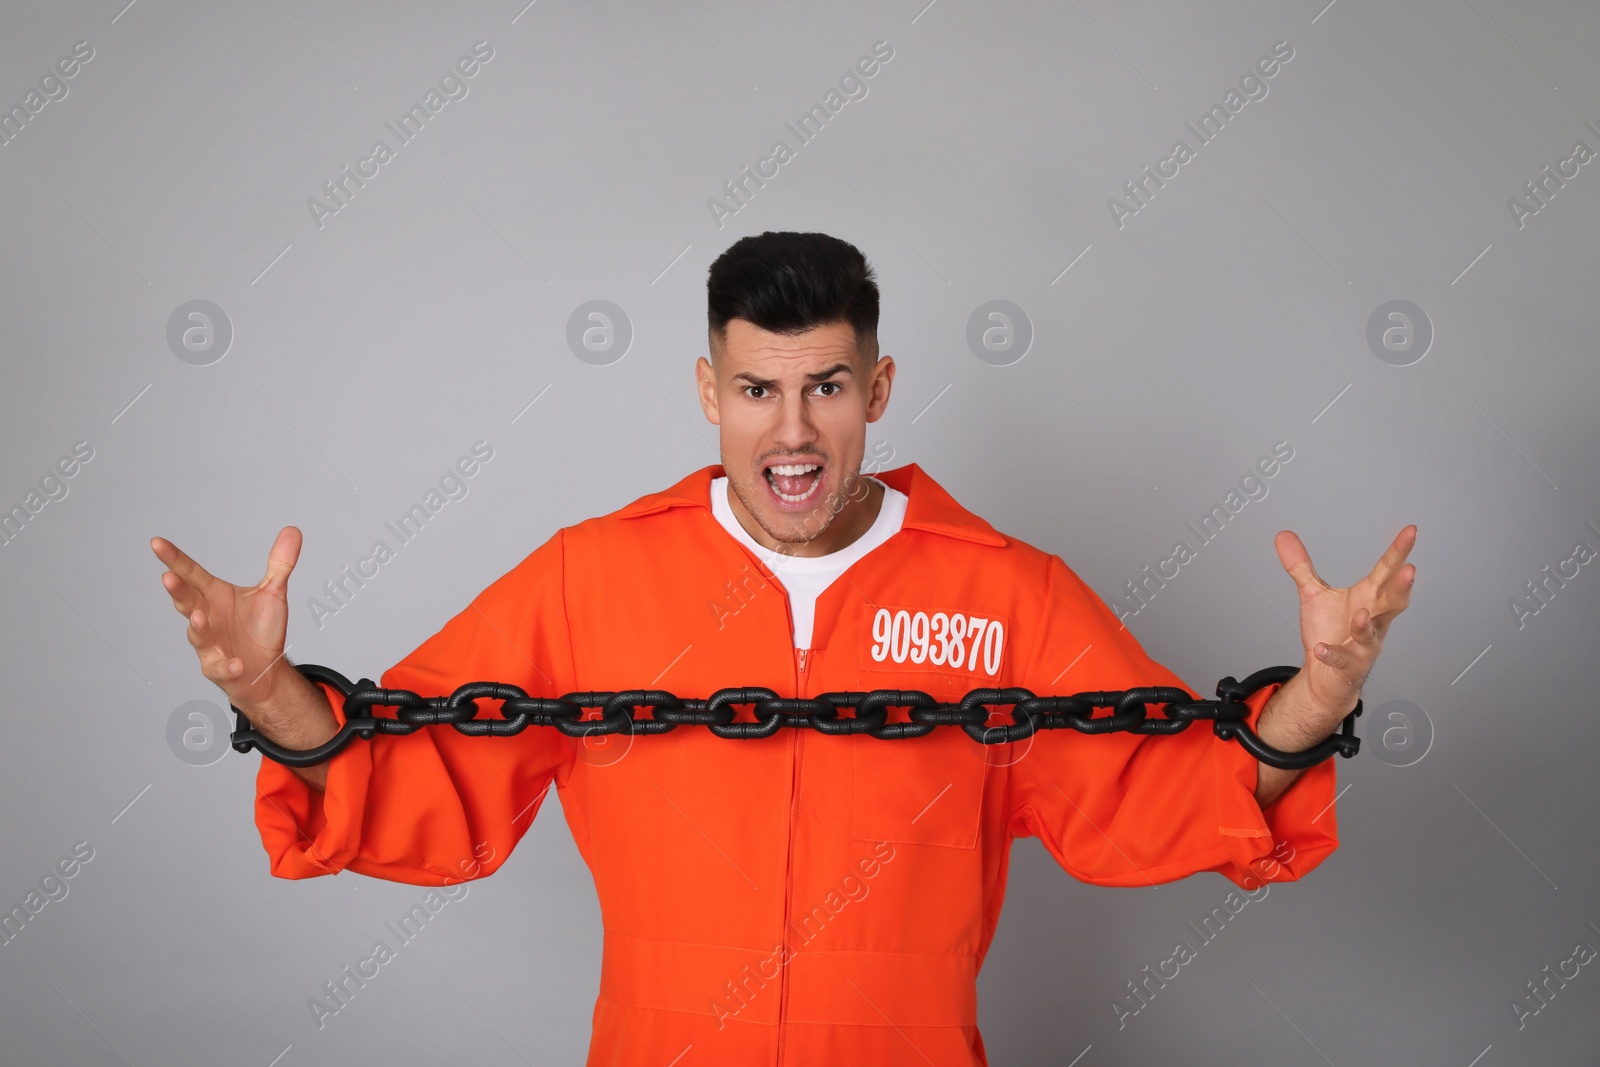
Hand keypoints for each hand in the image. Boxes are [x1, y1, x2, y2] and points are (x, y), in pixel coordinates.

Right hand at [151, 526, 302, 712]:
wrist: (265, 670)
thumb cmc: (261, 629)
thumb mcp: (273, 593)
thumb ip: (280, 564)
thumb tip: (292, 530)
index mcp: (214, 596)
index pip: (191, 573)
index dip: (174, 559)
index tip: (156, 542)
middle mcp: (206, 617)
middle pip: (187, 601)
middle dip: (177, 590)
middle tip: (168, 576)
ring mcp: (210, 644)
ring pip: (197, 634)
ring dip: (197, 626)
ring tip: (198, 616)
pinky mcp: (219, 669)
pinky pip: (221, 668)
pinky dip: (227, 666)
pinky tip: (236, 664)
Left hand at [1273, 524, 1416, 728]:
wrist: (1325, 675)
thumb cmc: (1328, 632)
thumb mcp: (1313, 595)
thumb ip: (1301, 566)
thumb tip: (1284, 536)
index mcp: (1368, 598)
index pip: (1386, 572)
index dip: (1399, 552)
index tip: (1411, 531)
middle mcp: (1373, 620)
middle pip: (1392, 602)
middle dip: (1401, 587)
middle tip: (1410, 570)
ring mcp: (1363, 645)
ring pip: (1371, 634)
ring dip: (1367, 624)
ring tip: (1361, 612)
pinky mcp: (1349, 666)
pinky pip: (1342, 660)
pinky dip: (1333, 654)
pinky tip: (1322, 649)